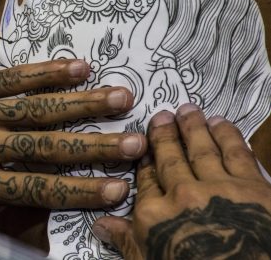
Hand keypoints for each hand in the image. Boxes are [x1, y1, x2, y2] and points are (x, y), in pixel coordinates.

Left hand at [0, 59, 144, 209]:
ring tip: (119, 98)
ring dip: (79, 104)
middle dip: (93, 147)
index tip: (117, 189)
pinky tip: (76, 67)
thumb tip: (33, 214)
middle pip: (45, 147)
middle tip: (135, 142)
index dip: (79, 191)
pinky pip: (9, 78)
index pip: (36, 189)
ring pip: (34, 108)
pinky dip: (44, 73)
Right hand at [93, 104, 270, 259]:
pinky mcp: (253, 187)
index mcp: (155, 216)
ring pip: (202, 150)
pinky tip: (220, 123)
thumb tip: (99, 224)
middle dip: (165, 136)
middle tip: (161, 115)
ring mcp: (218, 188)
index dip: (144, 163)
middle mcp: (182, 195)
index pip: (146, 182)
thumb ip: (127, 242)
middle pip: (170, 159)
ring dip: (194, 128)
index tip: (143, 149)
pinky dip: (228, 136)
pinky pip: (237, 154)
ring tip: (188, 110)